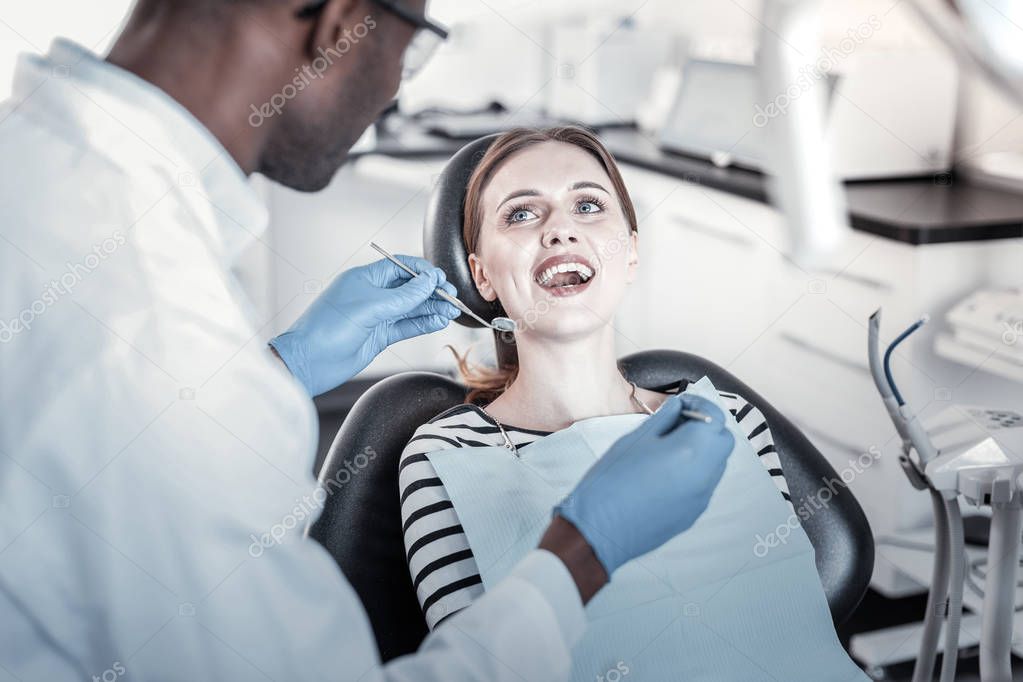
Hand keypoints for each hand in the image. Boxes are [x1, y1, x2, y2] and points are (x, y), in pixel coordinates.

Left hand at [269, 256, 459, 396]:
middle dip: (431, 291)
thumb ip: (404, 296)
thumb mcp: (371, 307)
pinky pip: (406, 327)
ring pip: (410, 309)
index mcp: (365, 278)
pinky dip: (423, 324)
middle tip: (451, 296)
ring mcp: (376, 316)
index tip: (441, 279)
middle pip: (409, 288)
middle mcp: (371, 295)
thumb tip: (428, 282)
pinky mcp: (379, 336)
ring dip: (431, 309)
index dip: (422, 272)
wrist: (310, 362)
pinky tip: (438, 322)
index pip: (400, 266)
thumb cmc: (328, 328)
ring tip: (452, 311)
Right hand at [553, 394, 734, 577]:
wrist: (599, 528)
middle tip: (678, 424)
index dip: (699, 405)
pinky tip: (665, 472)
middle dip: (706, 427)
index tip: (681, 405)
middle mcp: (704, 475)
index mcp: (691, 450)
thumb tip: (678, 408)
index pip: (715, 417)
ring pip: (716, 464)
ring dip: (702, 449)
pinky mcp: (693, 514)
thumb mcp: (636, 439)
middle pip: (723, 441)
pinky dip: (694, 471)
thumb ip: (664, 419)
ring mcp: (701, 497)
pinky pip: (703, 484)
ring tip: (669, 448)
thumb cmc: (612, 480)